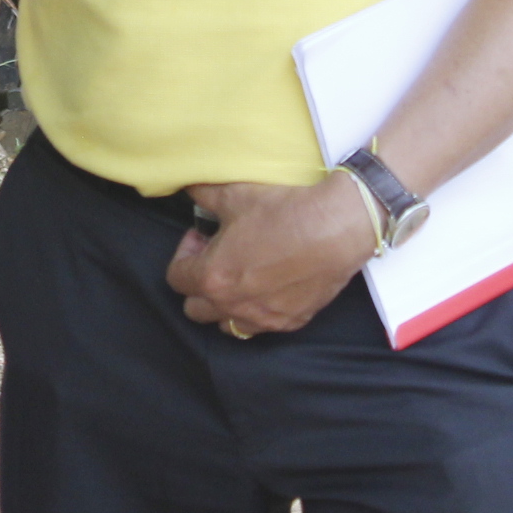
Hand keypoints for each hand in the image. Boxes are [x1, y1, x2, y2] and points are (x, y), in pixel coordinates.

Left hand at [164, 177, 377, 337]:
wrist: (336, 228)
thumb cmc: (283, 212)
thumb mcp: (233, 194)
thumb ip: (201, 193)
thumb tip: (186, 186)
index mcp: (212, 277)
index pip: (175, 278)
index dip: (184, 253)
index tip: (203, 236)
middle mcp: (234, 305)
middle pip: (195, 308)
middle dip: (199, 282)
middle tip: (218, 256)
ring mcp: (263, 318)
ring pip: (226, 325)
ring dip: (225, 304)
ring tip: (240, 275)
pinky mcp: (290, 321)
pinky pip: (261, 326)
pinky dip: (256, 311)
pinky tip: (268, 285)